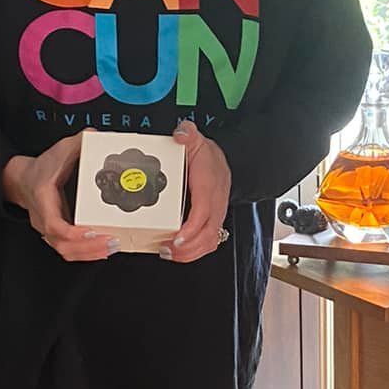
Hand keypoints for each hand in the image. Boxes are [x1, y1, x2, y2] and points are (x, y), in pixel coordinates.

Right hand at [2, 138, 119, 261]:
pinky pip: (69, 250)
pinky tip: (103, 249)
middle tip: (112, 241)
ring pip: (65, 251)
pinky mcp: (56, 235)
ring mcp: (48, 230)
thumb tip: (95, 136)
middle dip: (88, 247)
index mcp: (43, 199)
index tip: (90, 230)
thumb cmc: (41, 168)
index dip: (72, 232)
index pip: (53, 224)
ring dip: (89, 253)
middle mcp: (43, 219)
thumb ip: (78, 143)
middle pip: (62, 244)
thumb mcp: (59, 150)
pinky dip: (86, 253)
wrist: (22, 179)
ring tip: (112, 246)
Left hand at [165, 121, 231, 263]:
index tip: (178, 238)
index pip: (204, 211)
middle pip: (209, 233)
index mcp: (210, 185)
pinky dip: (194, 252)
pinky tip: (178, 252)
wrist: (221, 160)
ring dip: (191, 253)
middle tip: (168, 250)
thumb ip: (187, 134)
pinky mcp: (213, 221)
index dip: (192, 228)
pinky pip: (210, 241)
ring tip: (170, 254)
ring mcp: (216, 213)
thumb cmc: (206, 155)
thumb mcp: (195, 139)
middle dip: (189, 247)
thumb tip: (181, 134)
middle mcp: (216, 202)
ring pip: (211, 241)